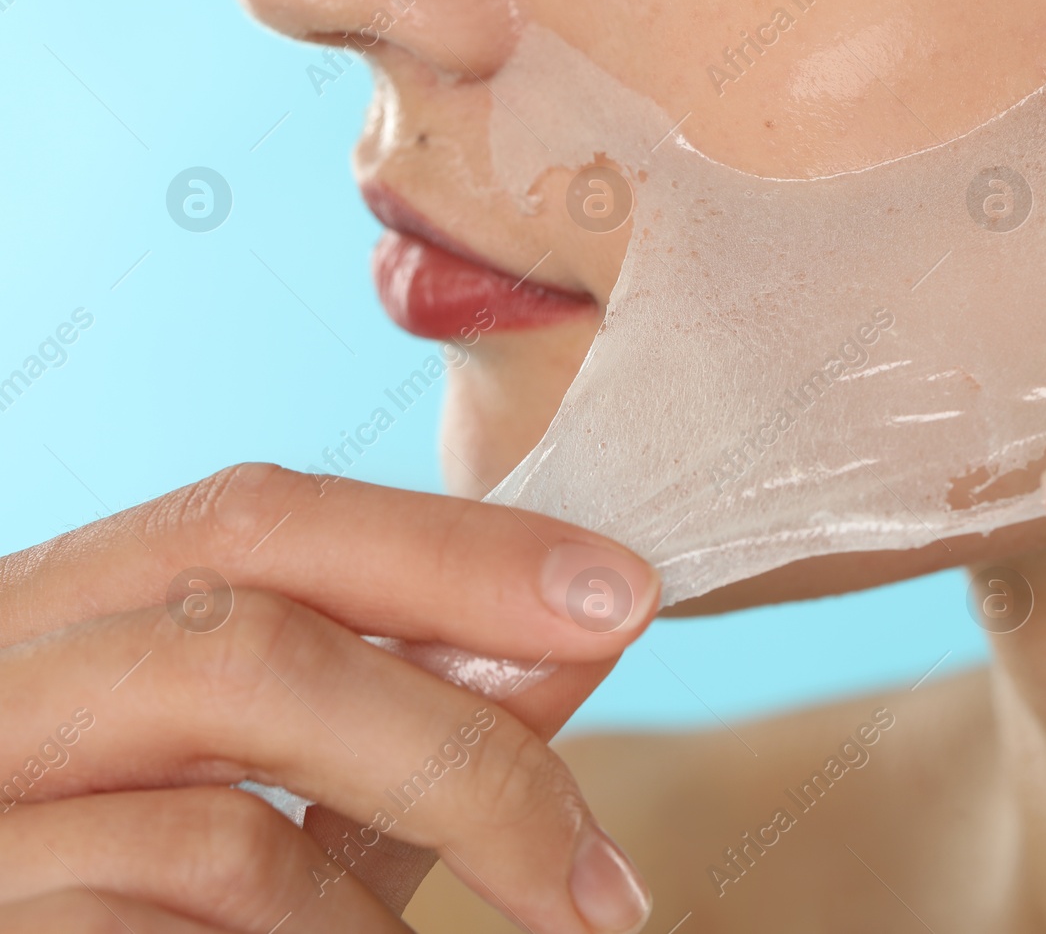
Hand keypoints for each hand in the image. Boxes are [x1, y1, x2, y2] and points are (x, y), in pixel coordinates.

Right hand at [0, 463, 658, 932]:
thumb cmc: (144, 888)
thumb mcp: (267, 787)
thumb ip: (401, 720)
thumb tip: (577, 640)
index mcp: (55, 613)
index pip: (258, 519)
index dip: (456, 546)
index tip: (621, 595)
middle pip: (248, 649)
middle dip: (461, 747)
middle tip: (601, 877)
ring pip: (225, 833)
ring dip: (382, 918)